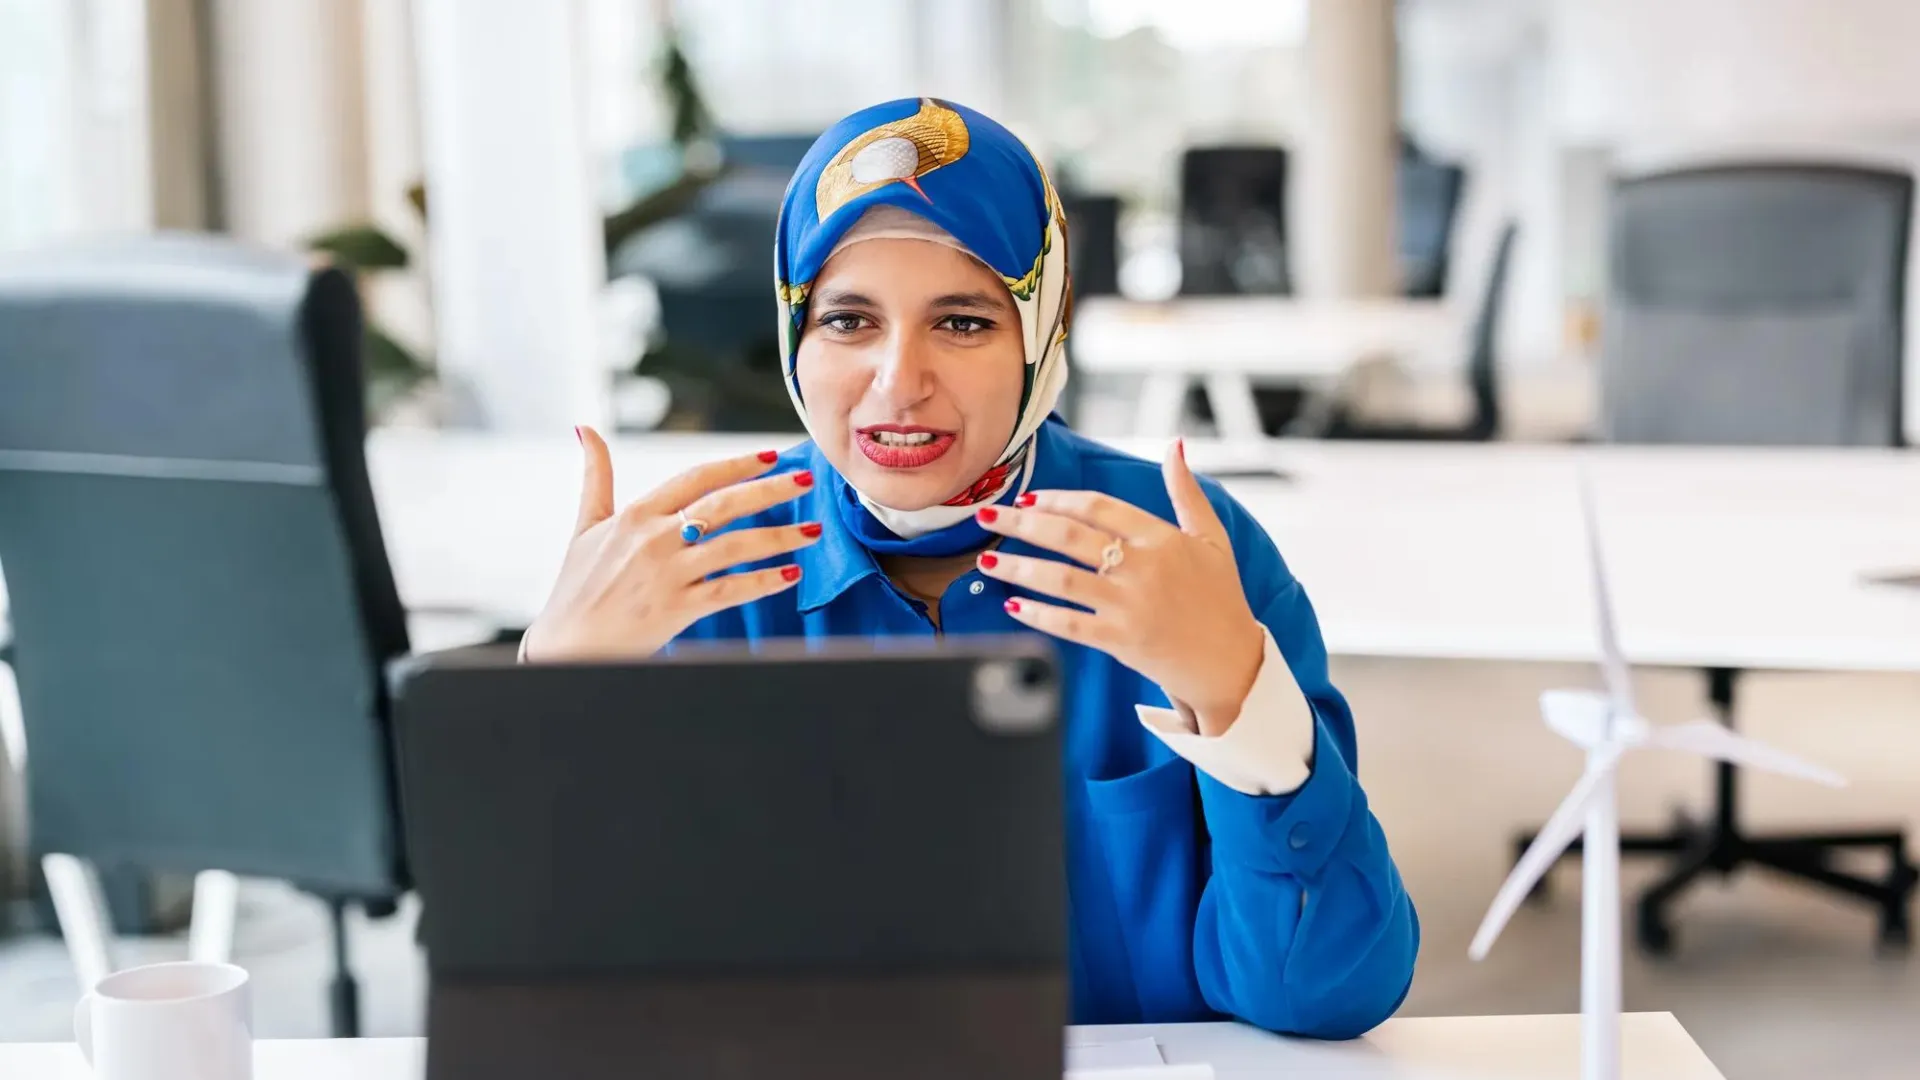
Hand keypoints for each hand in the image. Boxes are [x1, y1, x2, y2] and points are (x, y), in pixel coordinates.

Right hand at [520, 427, 820, 660]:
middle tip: (808, 479)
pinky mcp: (677, 608)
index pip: (697, 477)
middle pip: (725, 504)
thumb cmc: (577, 585)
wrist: (567, 644)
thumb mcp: (585, 525)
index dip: (737, 464)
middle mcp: (655, 538)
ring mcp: (668, 573)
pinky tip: (791, 573)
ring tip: (813, 531)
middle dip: (772, 490)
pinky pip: (730, 591)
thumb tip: (585, 430)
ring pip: (736, 547)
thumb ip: (595, 475)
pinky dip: (763, 581)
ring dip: (780, 537)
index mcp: (636, 514)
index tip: (771, 456)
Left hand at [974, 439, 1264, 734]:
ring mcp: (1129, 605)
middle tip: (987, 515)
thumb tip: (1176, 445)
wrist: (1231, 663)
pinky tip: (1012, 605)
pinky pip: (1070, 624)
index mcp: (1161, 538)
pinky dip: (1039, 614)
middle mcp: (1142, 567)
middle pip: (1069, 537)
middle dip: (1022, 522)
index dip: (1059, 498)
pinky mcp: (1121, 640)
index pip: (1098, 507)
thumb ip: (1187, 491)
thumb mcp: (1212, 537)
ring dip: (1018, 567)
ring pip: (1061, 579)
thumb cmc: (1220, 597)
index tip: (1030, 496)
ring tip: (985, 559)